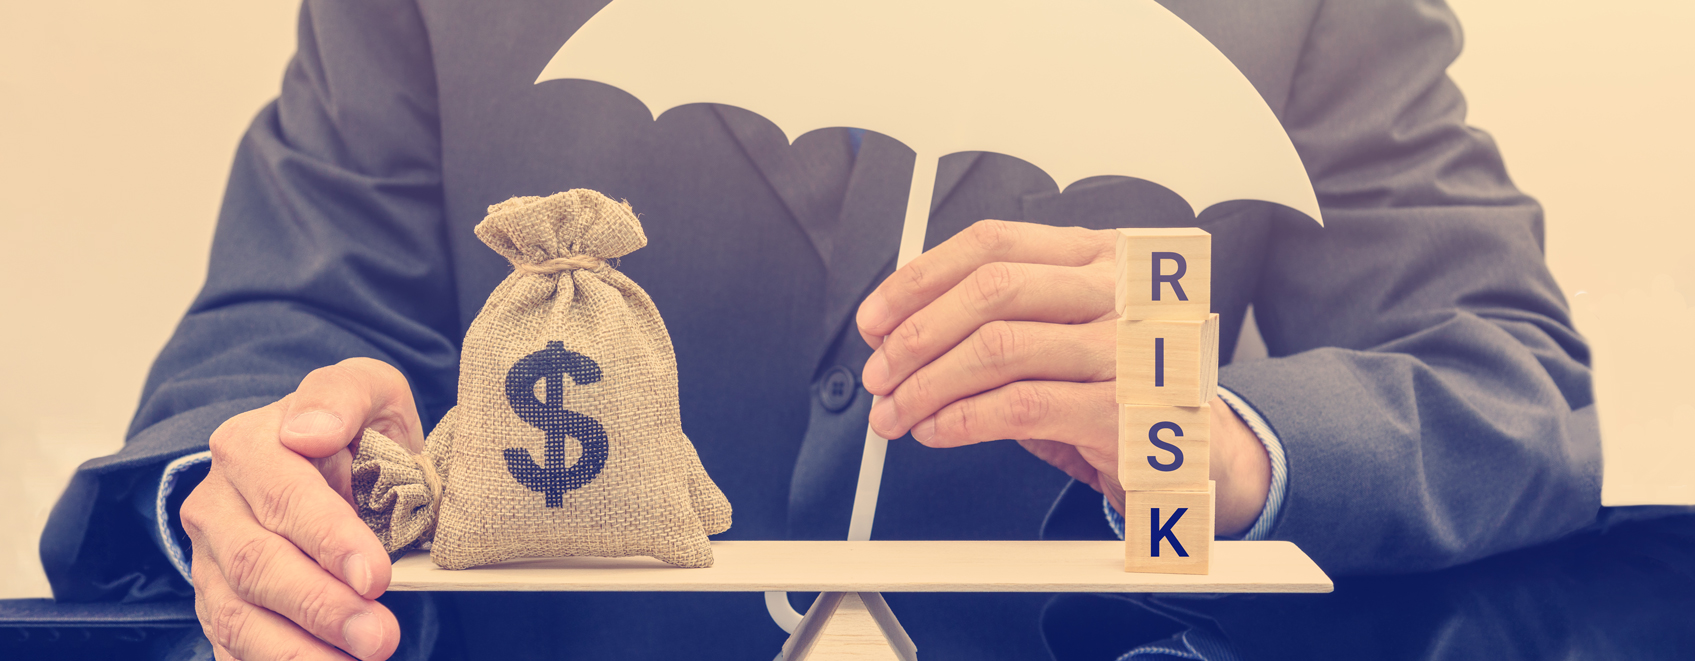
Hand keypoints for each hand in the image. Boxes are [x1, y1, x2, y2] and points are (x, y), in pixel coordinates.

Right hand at [180, 358, 423, 659]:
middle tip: (380, 638)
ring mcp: (209, 560)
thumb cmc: (351, 427)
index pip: (285, 498)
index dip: (330, 541)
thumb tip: (310, 429)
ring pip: (236, 615)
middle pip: (258, 565)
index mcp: (248, 447)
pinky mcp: (217, 602)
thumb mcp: (363, 390)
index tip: (376, 577)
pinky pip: (230, 645)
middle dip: (321, 608)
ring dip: (296, 651)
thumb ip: (340, 397)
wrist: (322, 454)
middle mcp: (217, 506)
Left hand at [854, 220, 1269, 534]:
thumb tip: (899, 327)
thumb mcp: (1063, 330)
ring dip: (927, 384)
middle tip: (880, 370)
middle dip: (915, 333)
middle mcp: (1118, 291)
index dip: (921, 277)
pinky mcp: (1121, 409)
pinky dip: (961, 419)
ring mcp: (1125, 347)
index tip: (877, 316)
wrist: (1197, 449)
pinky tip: (936, 429)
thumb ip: (997, 316)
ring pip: (997, 348)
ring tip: (898, 410)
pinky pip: (1018, 406)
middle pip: (990, 289)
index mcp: (1099, 255)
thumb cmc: (1119, 385)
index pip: (993, 242)